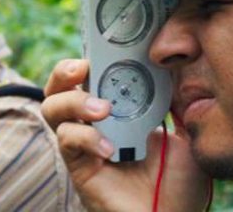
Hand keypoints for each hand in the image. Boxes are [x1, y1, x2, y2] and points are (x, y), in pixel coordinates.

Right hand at [41, 59, 208, 211]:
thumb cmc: (176, 180)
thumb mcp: (181, 129)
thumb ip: (171, 100)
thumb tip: (171, 66)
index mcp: (111, 109)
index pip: (86, 76)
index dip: (85, 60)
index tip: (101, 51)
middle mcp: (90, 123)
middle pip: (56, 87)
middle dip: (63, 72)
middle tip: (83, 69)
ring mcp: (80, 143)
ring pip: (51, 108)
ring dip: (73, 102)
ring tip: (102, 111)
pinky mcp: (77, 164)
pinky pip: (66, 140)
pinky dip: (85, 138)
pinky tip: (109, 149)